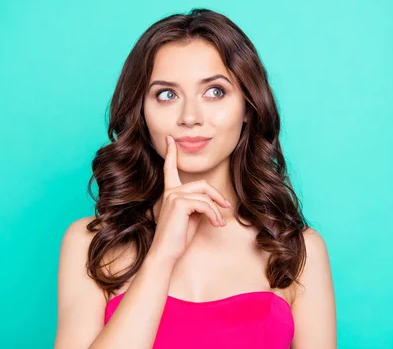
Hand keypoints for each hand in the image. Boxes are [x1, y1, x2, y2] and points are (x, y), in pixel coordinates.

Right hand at [149, 135, 230, 263]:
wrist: (166, 253)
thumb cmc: (178, 238)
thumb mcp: (191, 217)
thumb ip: (198, 204)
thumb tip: (213, 202)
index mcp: (170, 192)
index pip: (170, 169)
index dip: (171, 153)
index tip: (170, 139)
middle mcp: (170, 192)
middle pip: (202, 184)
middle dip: (217, 196)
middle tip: (226, 206)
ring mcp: (174, 196)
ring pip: (205, 196)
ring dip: (216, 211)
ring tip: (218, 223)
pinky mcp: (179, 203)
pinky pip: (205, 204)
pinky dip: (214, 215)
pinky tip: (216, 225)